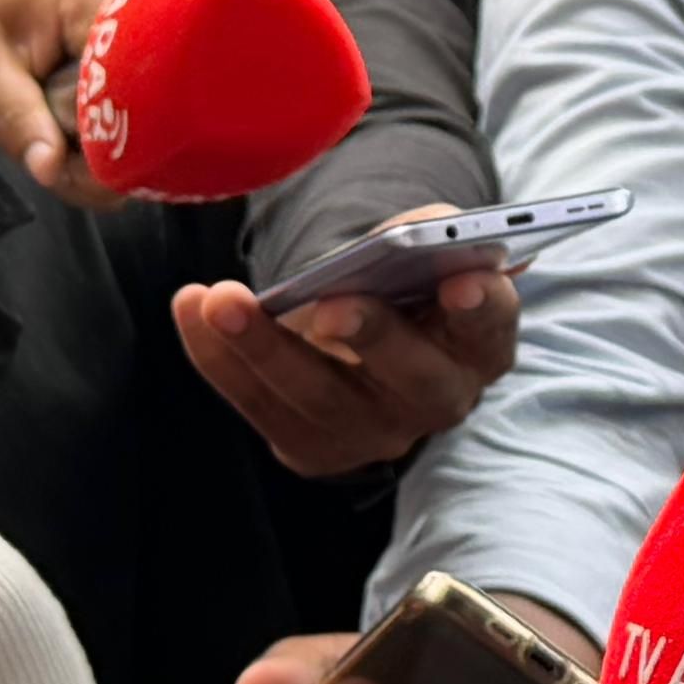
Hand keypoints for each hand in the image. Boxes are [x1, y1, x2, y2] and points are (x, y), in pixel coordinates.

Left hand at [172, 217, 521, 477]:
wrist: (359, 336)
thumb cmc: (401, 280)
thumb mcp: (421, 249)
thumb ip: (426, 236)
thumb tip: (414, 235)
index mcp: (479, 346)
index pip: (491, 331)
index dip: (482, 308)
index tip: (460, 280)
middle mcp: (436, 400)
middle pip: (411, 380)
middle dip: (373, 337)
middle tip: (332, 304)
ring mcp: (373, 434)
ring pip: (319, 399)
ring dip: (265, 346)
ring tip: (220, 299)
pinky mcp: (312, 448)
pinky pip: (261, 407)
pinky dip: (219, 357)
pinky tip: (192, 306)